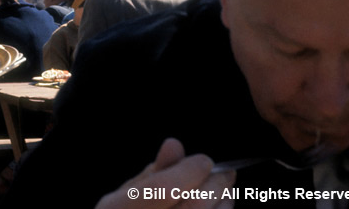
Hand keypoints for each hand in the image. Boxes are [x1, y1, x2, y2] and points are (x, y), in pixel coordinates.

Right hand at [95, 138, 235, 208]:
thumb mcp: (125, 196)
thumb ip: (152, 173)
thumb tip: (174, 146)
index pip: (165, 188)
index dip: (190, 170)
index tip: (203, 161)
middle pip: (196, 204)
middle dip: (216, 183)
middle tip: (222, 174)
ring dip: (223, 202)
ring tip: (220, 194)